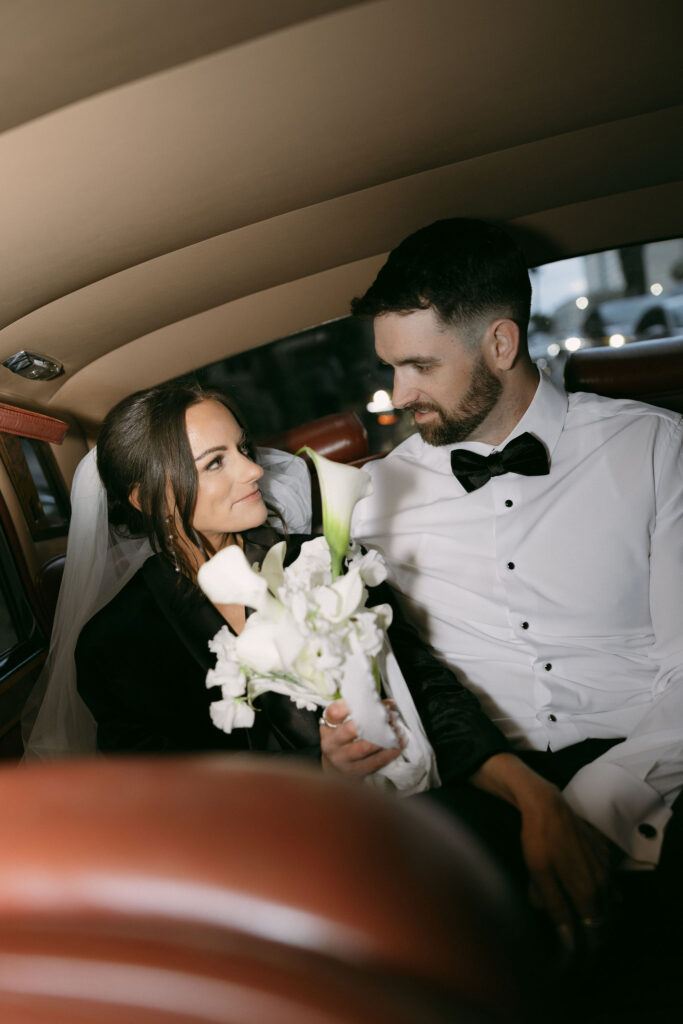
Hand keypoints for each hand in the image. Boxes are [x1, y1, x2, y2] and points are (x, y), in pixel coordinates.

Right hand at [320, 698, 401, 779]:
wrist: (334, 770)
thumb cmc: (342, 740)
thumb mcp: (341, 725)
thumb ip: (360, 711)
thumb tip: (388, 703)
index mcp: (328, 729)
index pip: (335, 712)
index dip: (351, 704)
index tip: (369, 698)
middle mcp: (332, 745)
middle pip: (352, 729)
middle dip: (374, 720)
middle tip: (389, 715)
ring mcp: (343, 761)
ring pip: (366, 747)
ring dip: (385, 736)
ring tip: (397, 728)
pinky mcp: (356, 773)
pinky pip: (376, 761)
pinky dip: (391, 751)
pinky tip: (400, 743)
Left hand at [472, 753, 618, 943]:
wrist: (547, 805)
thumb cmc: (539, 841)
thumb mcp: (540, 876)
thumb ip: (555, 908)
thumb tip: (568, 938)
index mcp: (587, 890)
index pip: (597, 931)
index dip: (589, 948)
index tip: (578, 956)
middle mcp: (602, 881)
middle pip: (606, 918)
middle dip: (595, 934)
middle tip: (579, 941)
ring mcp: (605, 866)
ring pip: (609, 901)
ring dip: (600, 914)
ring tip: (582, 920)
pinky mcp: (604, 853)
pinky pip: (607, 882)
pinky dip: (601, 894)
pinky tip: (586, 893)